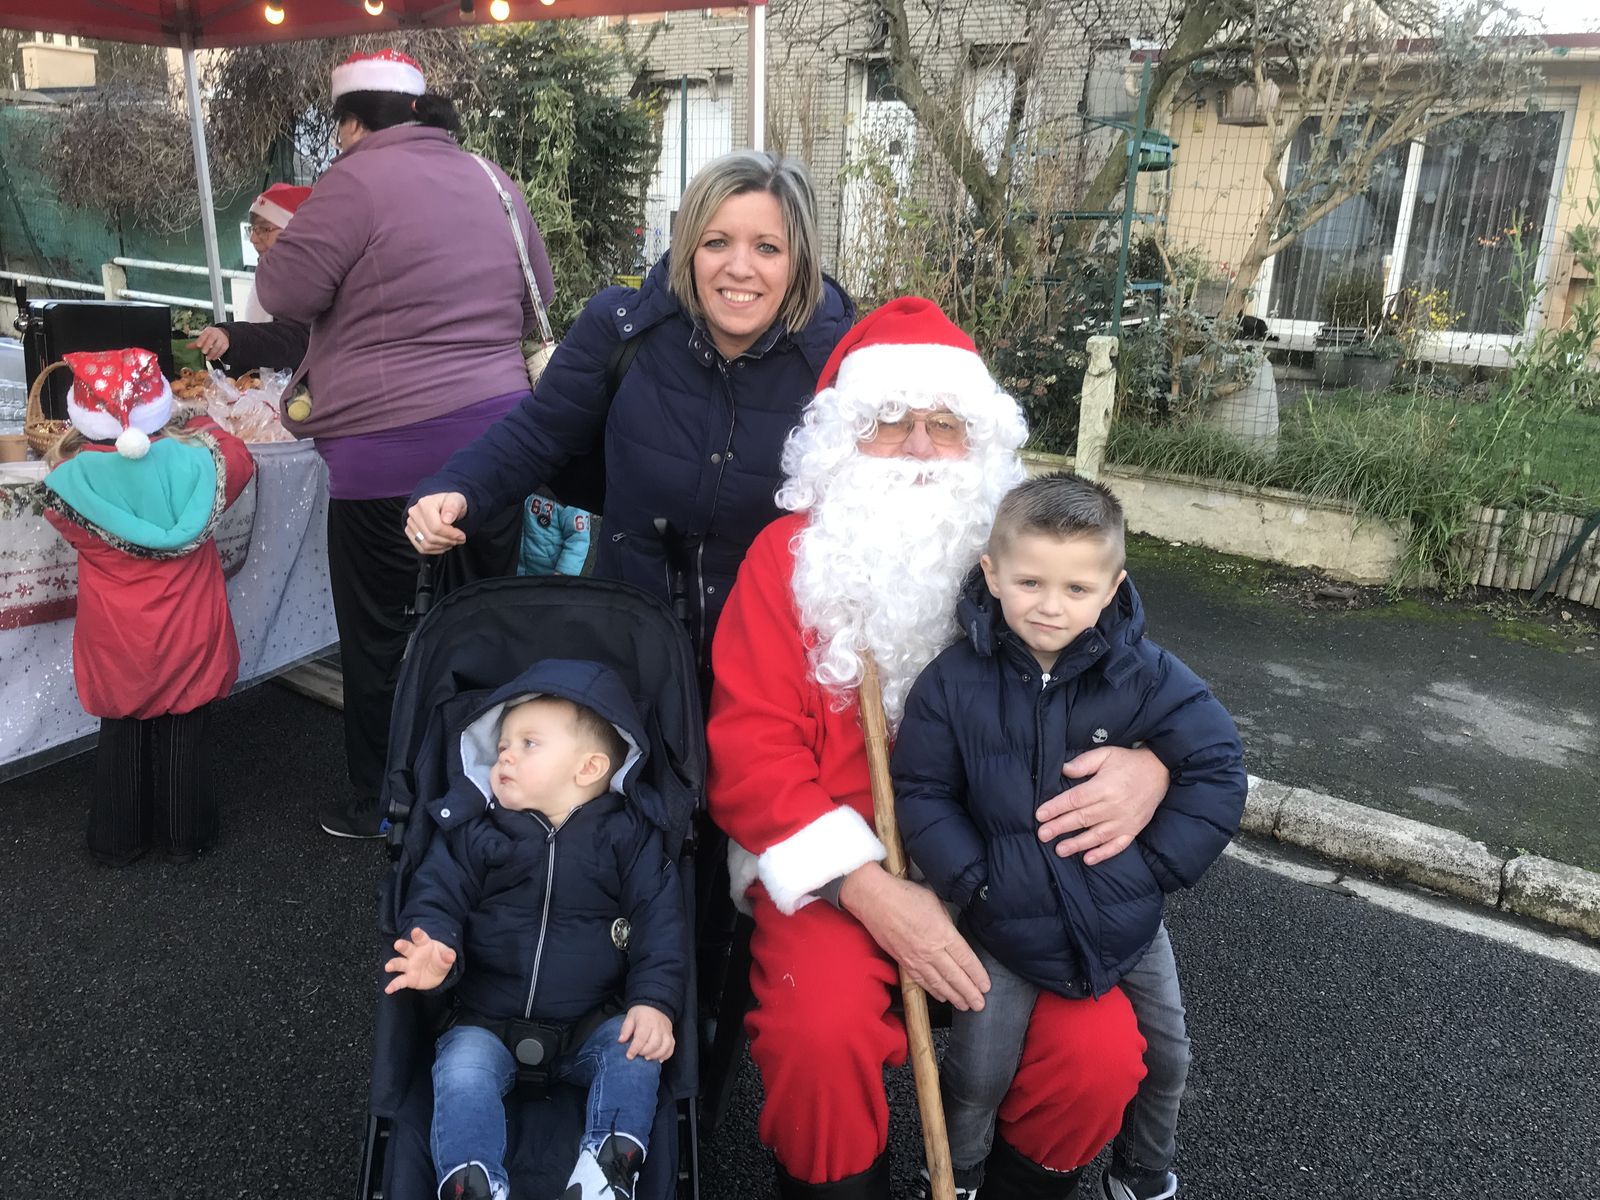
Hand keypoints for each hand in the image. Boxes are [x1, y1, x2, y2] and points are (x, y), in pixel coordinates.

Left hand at [190, 327, 229, 359]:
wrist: (223, 334)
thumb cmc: (211, 336)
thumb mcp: (204, 337)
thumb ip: (196, 342)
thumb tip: (187, 347)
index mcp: (209, 330)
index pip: (205, 334)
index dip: (201, 339)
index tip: (198, 345)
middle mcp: (216, 333)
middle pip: (212, 338)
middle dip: (207, 345)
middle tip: (203, 352)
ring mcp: (222, 339)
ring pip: (218, 345)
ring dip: (212, 352)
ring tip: (208, 358)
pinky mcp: (226, 344)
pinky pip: (222, 350)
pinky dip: (218, 355)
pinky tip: (213, 358)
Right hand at [383, 926, 456, 993]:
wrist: (437, 973)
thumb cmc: (440, 959)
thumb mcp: (447, 956)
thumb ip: (448, 955)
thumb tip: (451, 956)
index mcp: (424, 944)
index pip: (421, 938)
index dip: (418, 934)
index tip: (415, 931)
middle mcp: (414, 954)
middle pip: (406, 948)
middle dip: (402, 946)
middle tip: (397, 944)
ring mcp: (409, 966)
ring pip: (399, 963)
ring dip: (393, 964)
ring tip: (388, 967)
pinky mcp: (408, 979)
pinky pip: (399, 981)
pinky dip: (393, 985)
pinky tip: (388, 989)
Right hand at [404, 492, 468, 553]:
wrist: (443, 505)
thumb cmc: (451, 503)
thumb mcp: (457, 500)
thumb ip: (453, 507)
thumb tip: (447, 519)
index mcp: (424, 504)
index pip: (436, 527)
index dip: (451, 535)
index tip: (462, 536)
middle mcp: (414, 513)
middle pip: (431, 537)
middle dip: (448, 541)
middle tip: (459, 540)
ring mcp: (410, 523)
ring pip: (426, 544)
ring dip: (442, 546)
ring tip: (452, 542)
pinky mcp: (410, 532)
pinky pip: (421, 548)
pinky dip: (435, 550)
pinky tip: (444, 545)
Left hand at [619, 1005, 674, 1061]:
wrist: (656, 1005)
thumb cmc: (641, 1013)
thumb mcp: (630, 1017)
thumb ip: (626, 1029)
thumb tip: (621, 1041)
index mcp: (646, 1022)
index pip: (641, 1037)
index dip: (635, 1048)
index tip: (629, 1056)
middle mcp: (658, 1027)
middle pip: (654, 1044)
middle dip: (645, 1052)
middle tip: (638, 1055)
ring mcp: (666, 1031)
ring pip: (664, 1046)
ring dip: (656, 1055)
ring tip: (647, 1058)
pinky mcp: (670, 1035)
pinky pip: (671, 1047)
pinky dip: (666, 1055)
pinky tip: (658, 1059)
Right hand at [839, 863, 989, 1010]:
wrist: (874, 899)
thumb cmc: (905, 895)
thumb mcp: (935, 902)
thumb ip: (947, 923)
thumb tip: (953, 935)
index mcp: (943, 933)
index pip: (966, 960)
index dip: (977, 975)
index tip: (986, 986)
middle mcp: (931, 950)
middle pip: (955, 976)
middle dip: (970, 993)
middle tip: (980, 1005)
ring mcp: (916, 958)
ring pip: (939, 983)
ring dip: (954, 996)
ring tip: (965, 1006)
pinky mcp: (903, 962)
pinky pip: (922, 981)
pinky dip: (934, 991)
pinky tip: (942, 997)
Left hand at [1035, 745, 1167, 865]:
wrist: (1160, 771)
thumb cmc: (1128, 762)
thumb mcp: (1105, 754)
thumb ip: (1084, 762)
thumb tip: (1064, 769)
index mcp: (1104, 786)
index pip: (1075, 799)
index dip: (1056, 807)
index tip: (1040, 814)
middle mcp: (1114, 806)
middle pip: (1082, 818)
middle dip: (1060, 827)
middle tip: (1042, 834)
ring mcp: (1125, 820)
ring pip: (1097, 835)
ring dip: (1077, 844)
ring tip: (1059, 850)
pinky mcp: (1133, 830)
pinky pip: (1117, 845)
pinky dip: (1103, 854)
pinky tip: (1088, 859)